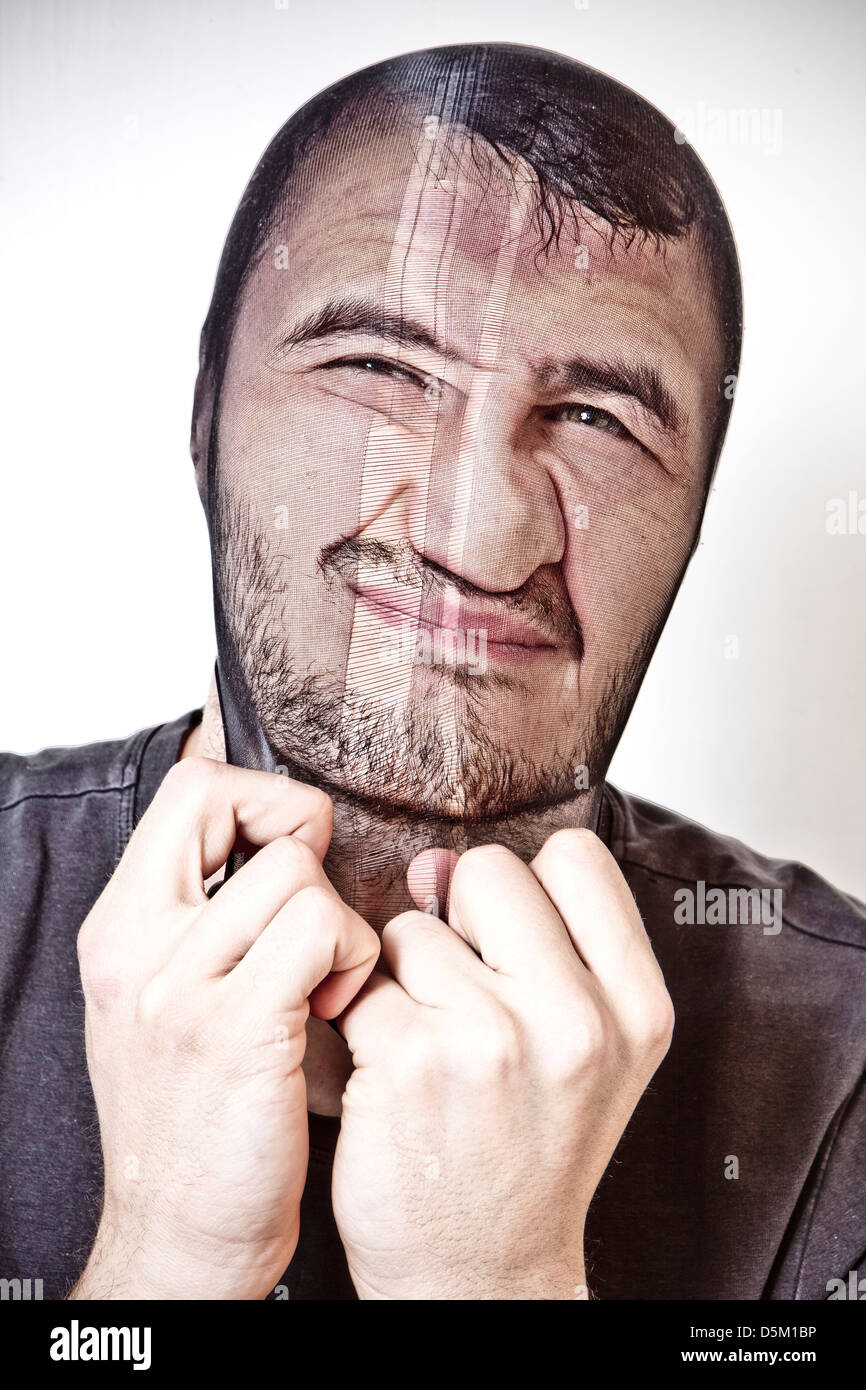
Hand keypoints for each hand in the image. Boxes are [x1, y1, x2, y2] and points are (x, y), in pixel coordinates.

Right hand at [71, 757, 377, 1299]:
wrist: (180, 1236)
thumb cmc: (192, 1117)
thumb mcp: (165, 1000)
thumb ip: (205, 917)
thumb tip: (288, 842)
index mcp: (121, 927)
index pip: (190, 787)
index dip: (259, 799)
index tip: (289, 853)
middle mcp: (138, 946)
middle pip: (234, 804)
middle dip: (303, 840)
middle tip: (315, 914)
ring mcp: (182, 988)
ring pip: (296, 872)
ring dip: (339, 920)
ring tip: (328, 979)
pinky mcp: (238, 1031)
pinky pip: (322, 932)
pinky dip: (353, 960)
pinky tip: (338, 1007)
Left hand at [332, 829, 673, 1299]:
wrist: (483, 1276)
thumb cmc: (532, 1153)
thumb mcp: (597, 1054)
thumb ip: (559, 951)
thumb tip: (451, 866)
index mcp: (635, 1008)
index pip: (576, 858)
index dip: (532, 888)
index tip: (515, 939)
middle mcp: (575, 1020)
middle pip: (488, 872)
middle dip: (459, 921)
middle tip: (464, 993)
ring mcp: (491, 1040)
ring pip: (412, 929)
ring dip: (405, 978)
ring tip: (430, 1046)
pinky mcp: (410, 1062)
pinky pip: (363, 986)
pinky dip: (361, 1022)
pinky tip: (389, 1075)